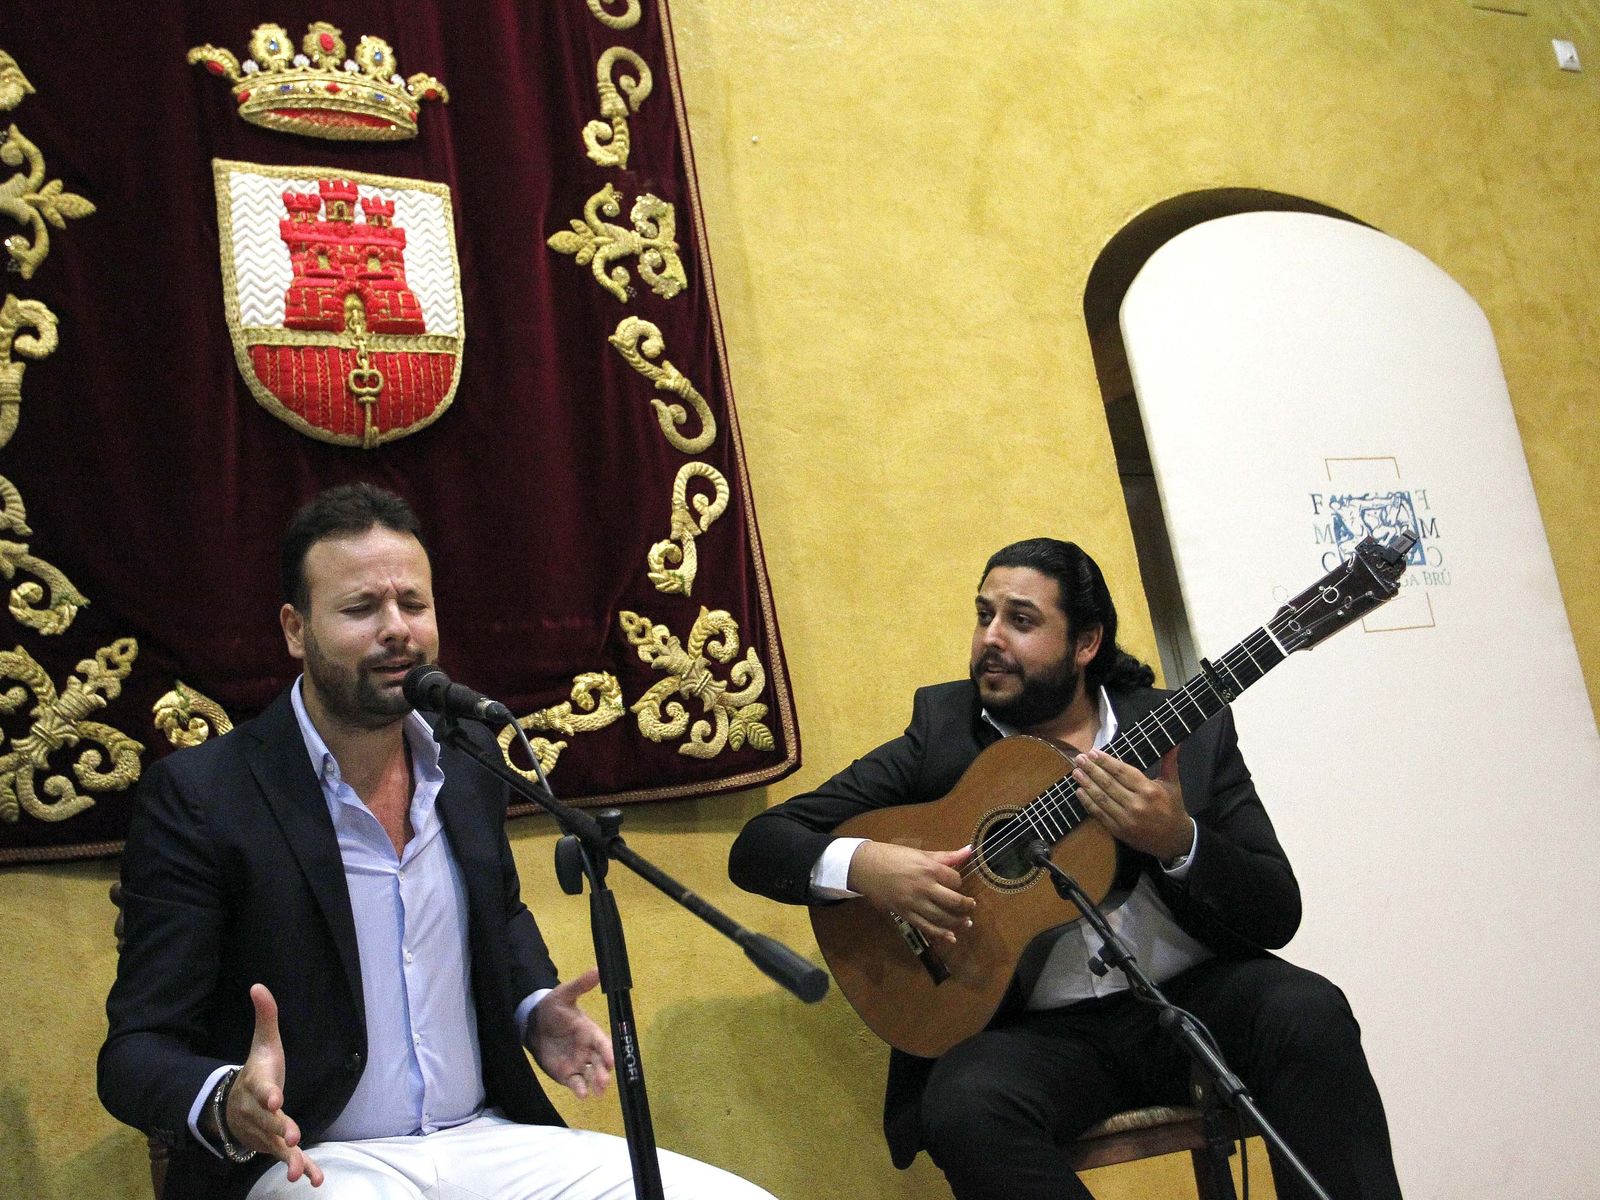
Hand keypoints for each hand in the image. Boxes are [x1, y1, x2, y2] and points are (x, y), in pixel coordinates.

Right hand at [227, 984, 322, 1185]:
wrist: (233, 1107)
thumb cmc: (256, 1072)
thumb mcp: (264, 1044)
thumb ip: (266, 1017)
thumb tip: (259, 985)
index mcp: (257, 1086)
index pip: (262, 1089)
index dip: (268, 1094)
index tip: (276, 1099)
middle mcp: (258, 1113)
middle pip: (268, 1121)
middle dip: (279, 1128)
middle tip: (292, 1135)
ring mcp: (266, 1132)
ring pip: (276, 1146)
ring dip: (288, 1157)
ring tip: (296, 1172)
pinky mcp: (276, 1146)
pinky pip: (288, 1158)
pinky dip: (302, 1168)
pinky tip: (315, 1180)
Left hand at [529, 968, 614, 1098]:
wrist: (534, 1024)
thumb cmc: (553, 1008)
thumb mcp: (565, 994)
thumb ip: (581, 985)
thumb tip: (598, 969)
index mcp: (589, 1031)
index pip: (602, 1042)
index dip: (607, 1051)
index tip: (612, 1060)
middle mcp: (587, 1049)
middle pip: (599, 1062)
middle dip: (604, 1072)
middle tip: (605, 1081)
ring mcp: (578, 1062)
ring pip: (591, 1074)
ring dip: (596, 1082)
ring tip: (599, 1091)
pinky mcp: (567, 1073)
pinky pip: (576, 1082)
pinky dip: (580, 1089)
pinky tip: (582, 1095)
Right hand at [847, 841, 975, 945]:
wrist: (865, 867)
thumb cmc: (893, 856)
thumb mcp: (920, 853)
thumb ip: (947, 856)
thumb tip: (970, 850)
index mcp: (929, 869)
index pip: (955, 880)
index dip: (959, 883)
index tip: (956, 883)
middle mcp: (924, 887)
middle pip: (953, 901)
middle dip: (966, 905)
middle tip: (971, 906)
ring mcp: (914, 903)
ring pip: (942, 917)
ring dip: (958, 922)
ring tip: (967, 922)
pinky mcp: (905, 914)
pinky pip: (927, 927)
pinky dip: (941, 934)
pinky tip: (951, 937)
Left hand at [1072, 746, 1192, 861]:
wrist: (1174, 840)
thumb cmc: (1172, 808)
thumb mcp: (1173, 784)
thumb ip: (1169, 763)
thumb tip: (1175, 744)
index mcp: (1149, 790)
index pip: (1122, 772)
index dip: (1106, 762)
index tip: (1093, 752)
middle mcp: (1136, 804)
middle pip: (1109, 783)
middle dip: (1092, 769)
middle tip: (1079, 759)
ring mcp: (1126, 819)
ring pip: (1102, 798)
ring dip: (1086, 784)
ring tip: (1076, 772)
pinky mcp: (1119, 831)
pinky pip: (1100, 814)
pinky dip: (1088, 803)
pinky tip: (1080, 792)